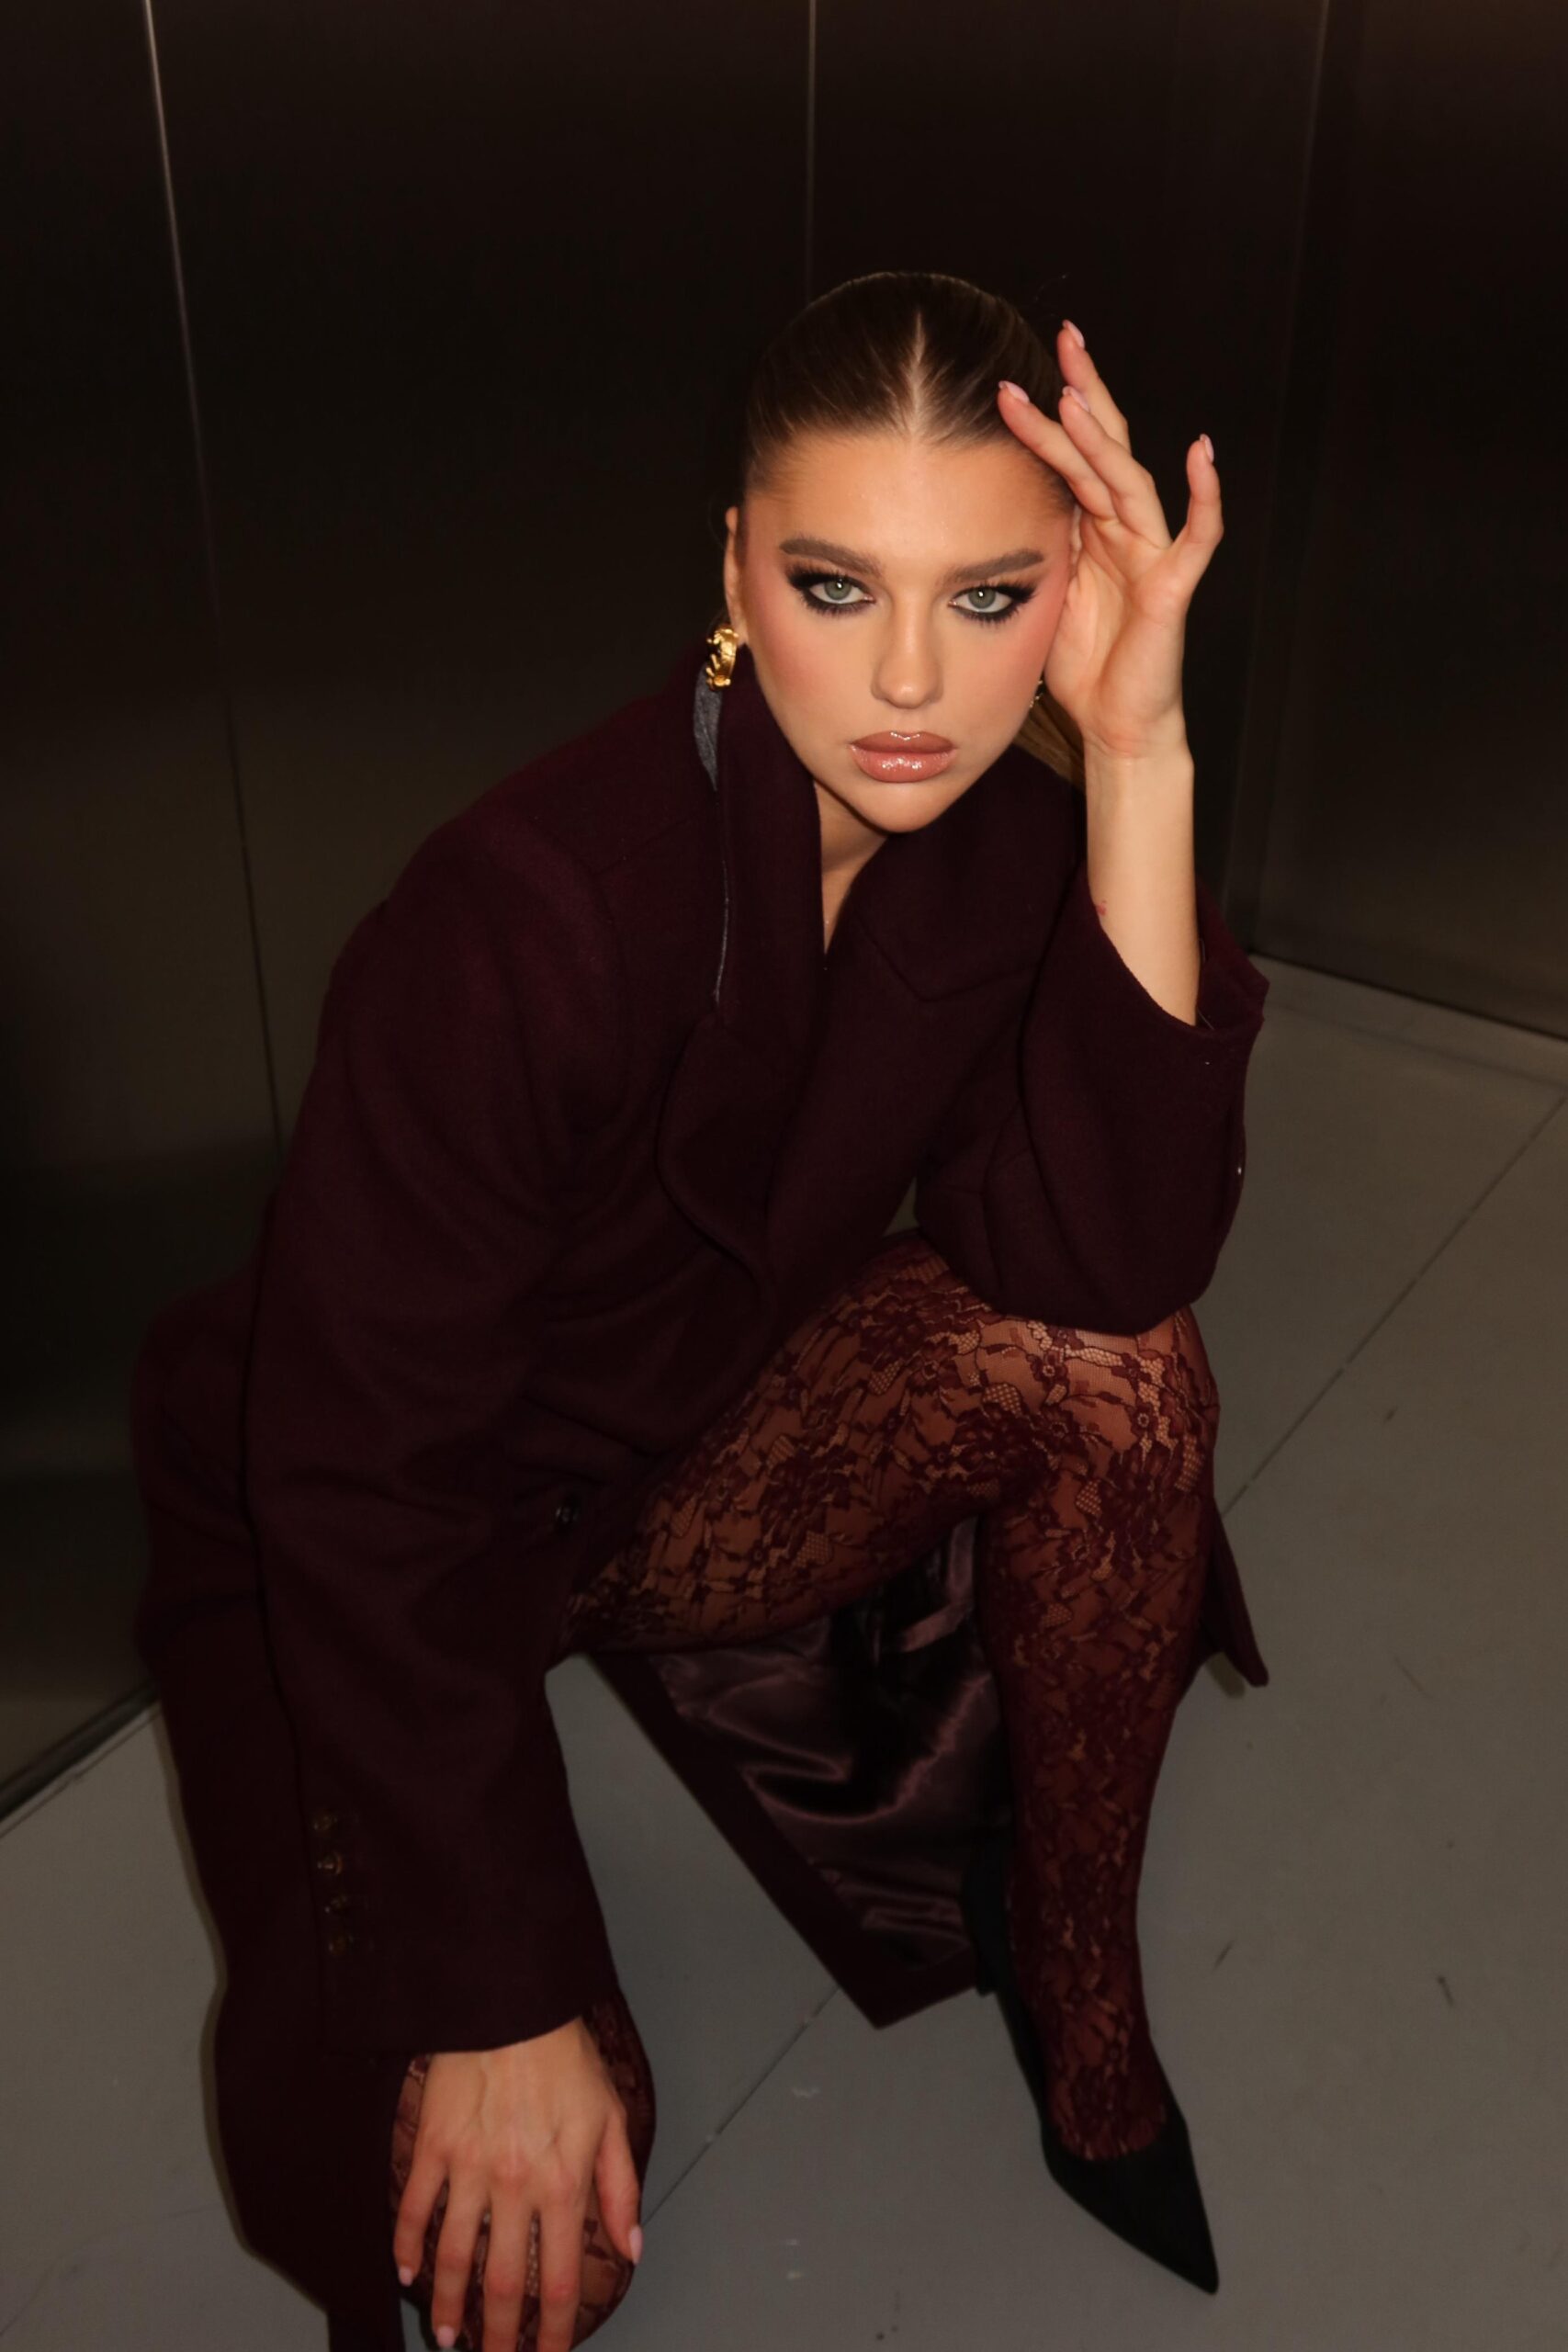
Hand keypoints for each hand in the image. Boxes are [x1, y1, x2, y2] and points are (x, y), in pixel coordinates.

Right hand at [392, 2017, 642, 2351]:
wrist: (513, 2004)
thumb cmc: (566, 2058)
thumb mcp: (611, 2119)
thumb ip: (621, 2189)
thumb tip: (631, 2248)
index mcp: (564, 2185)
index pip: (562, 2282)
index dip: (556, 2332)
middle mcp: (515, 2187)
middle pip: (503, 2284)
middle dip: (498, 2337)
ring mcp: (468, 2169)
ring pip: (451, 2258)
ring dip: (447, 2305)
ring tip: (445, 2335)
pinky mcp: (433, 2147)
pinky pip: (413, 2208)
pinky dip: (405, 2246)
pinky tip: (405, 2273)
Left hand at [998, 324, 1221, 762]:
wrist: (1115, 724)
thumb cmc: (1082, 665)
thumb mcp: (1044, 594)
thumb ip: (1036, 547)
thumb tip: (994, 508)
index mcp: (1091, 530)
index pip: (1071, 458)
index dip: (1047, 417)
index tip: (1014, 377)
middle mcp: (1124, 531)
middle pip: (1103, 449)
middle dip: (1083, 394)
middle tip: (1064, 339)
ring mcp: (1151, 554)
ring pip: (1130, 482)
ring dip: (1104, 439)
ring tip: (1077, 395)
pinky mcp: (1172, 587)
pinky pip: (1197, 535)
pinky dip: (1204, 495)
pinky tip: (1200, 454)